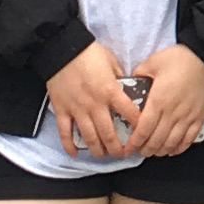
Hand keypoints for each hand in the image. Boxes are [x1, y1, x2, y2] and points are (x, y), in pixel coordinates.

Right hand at [44, 42, 139, 158]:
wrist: (61, 48)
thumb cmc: (88, 52)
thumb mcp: (111, 61)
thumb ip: (120, 77)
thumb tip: (127, 86)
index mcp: (110, 91)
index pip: (129, 114)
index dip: (138, 127)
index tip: (142, 135)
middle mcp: (95, 105)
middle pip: (108, 134)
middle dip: (117, 149)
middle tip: (122, 154)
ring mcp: (77, 109)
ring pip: (89, 137)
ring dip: (97, 150)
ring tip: (103, 156)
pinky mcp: (62, 110)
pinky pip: (65, 133)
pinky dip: (69, 146)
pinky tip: (75, 154)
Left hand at [127, 45, 203, 154]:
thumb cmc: (183, 59)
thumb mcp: (155, 61)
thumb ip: (140, 73)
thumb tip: (132, 80)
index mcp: (159, 100)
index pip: (143, 128)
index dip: (135, 142)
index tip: (129, 147)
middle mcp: (173, 112)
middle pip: (156, 139)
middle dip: (145, 149)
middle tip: (139, 151)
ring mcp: (187, 117)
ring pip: (171, 142)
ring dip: (160, 151)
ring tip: (153, 152)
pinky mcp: (199, 117)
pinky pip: (189, 139)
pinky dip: (179, 148)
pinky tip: (172, 150)